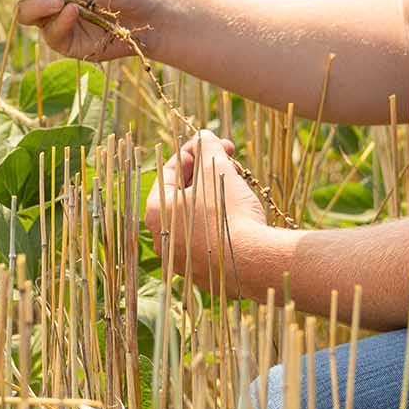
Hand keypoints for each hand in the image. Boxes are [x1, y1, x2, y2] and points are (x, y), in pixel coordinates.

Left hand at [142, 129, 269, 289]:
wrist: (253, 261)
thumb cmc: (228, 211)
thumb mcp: (216, 168)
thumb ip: (206, 147)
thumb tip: (204, 136)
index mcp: (156, 213)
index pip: (169, 171)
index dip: (192, 151)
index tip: (211, 143)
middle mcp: (163, 238)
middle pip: (183, 194)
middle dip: (206, 172)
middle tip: (229, 159)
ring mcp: (182, 259)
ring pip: (196, 216)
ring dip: (214, 194)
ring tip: (237, 182)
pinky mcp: (203, 272)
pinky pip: (209, 238)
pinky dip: (220, 221)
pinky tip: (240, 211)